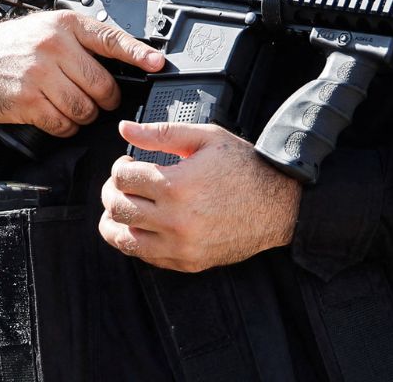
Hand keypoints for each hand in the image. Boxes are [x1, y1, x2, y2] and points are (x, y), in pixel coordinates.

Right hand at [0, 9, 163, 135]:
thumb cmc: (16, 46)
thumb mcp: (51, 28)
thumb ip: (84, 40)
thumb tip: (130, 57)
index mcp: (66, 25)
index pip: (111, 38)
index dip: (138, 53)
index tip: (157, 64)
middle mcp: (54, 45)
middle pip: (102, 85)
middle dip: (105, 100)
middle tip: (96, 100)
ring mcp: (39, 73)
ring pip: (85, 109)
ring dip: (84, 116)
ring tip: (71, 107)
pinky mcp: (27, 99)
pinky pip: (62, 124)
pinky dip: (65, 127)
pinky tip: (56, 117)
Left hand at [97, 121, 301, 272]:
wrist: (279, 206)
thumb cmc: (246, 168)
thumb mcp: (206, 137)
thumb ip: (161, 133)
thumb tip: (126, 129)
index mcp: (177, 185)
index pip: (122, 179)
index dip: (119, 167)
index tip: (128, 164)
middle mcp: (175, 219)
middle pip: (117, 208)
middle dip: (112, 192)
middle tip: (123, 184)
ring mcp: (181, 246)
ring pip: (123, 239)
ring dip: (116, 220)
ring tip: (126, 206)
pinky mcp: (188, 262)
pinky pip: (146, 257)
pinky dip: (136, 240)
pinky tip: (144, 225)